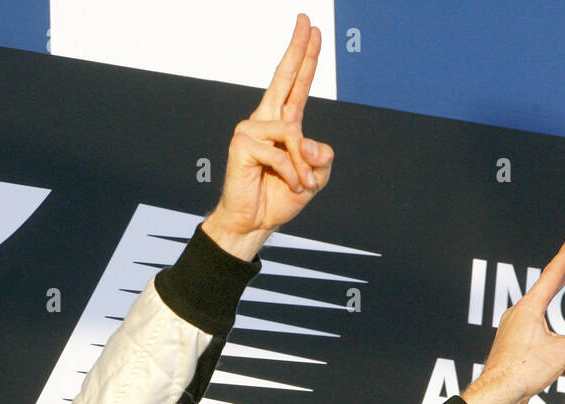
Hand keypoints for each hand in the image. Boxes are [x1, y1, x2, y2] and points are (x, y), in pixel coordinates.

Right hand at [202, 14, 333, 260]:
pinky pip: (280, 153)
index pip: (296, 84)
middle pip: (284, 78)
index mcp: (283, 124)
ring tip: (301, 184)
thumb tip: (308, 142)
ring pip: (293, 133)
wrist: (255, 222)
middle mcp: (265, 121)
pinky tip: (287, 183)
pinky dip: (291, 172)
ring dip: (303, 165)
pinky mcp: (242, 143)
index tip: (311, 30)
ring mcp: (251, 129)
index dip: (305, 57)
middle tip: (307, 20)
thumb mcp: (315, 177)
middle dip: (298, 49)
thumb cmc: (280, 198)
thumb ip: (321, 157)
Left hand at [462, 235, 564, 403]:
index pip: (550, 277)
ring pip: (556, 337)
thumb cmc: (523, 370)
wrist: (499, 396)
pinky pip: (550, 353)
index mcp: (528, 309)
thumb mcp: (563, 352)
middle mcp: (522, 319)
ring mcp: (520, 337)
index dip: (563, 258)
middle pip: (551, 298)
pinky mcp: (521, 355)